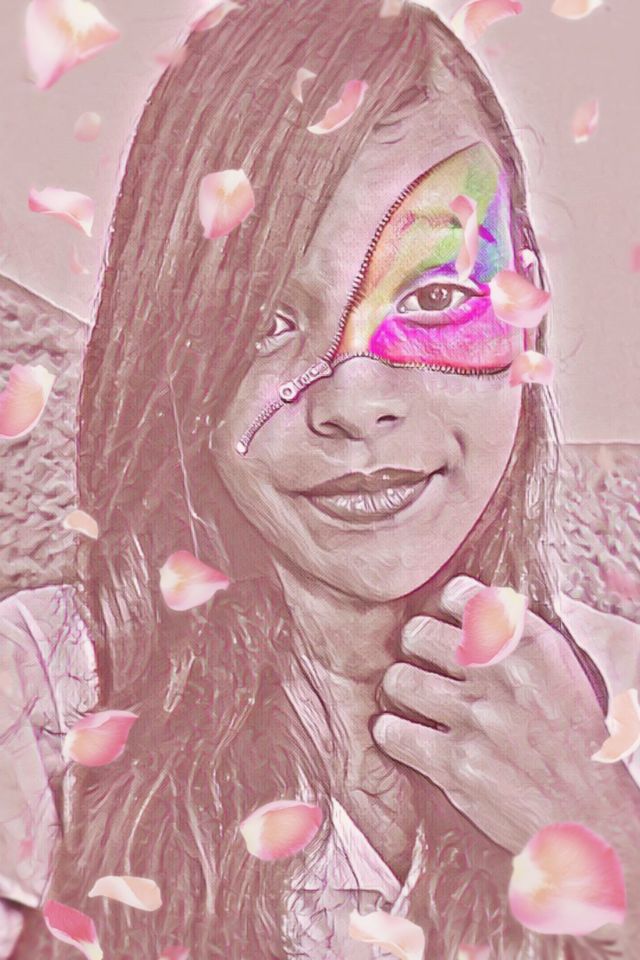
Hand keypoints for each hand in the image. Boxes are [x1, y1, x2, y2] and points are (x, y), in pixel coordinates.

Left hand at [372, 576, 636, 855]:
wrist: (594, 824)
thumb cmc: (583, 751)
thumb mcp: (569, 676)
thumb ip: (526, 639)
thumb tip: (492, 604)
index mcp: (533, 647)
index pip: (462, 596)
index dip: (446, 608)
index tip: (448, 622)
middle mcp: (500, 675)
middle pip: (418, 633)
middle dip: (416, 647)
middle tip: (425, 662)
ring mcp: (475, 719)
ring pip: (399, 679)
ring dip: (402, 689)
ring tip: (414, 699)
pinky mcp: (454, 764)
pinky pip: (393, 732)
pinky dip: (392, 733)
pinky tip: (403, 735)